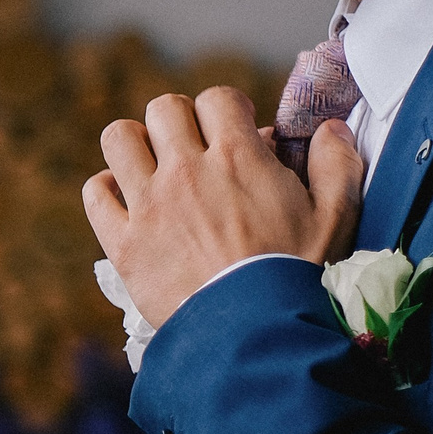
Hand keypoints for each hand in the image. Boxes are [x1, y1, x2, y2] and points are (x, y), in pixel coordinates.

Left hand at [82, 87, 363, 326]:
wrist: (256, 335)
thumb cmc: (299, 278)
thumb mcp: (336, 220)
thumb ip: (337, 166)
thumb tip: (331, 130)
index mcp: (238, 157)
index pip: (217, 98)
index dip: (227, 111)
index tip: (235, 133)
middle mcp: (186, 171)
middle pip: (163, 108)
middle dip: (180, 121)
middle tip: (194, 150)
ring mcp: (149, 205)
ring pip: (119, 137)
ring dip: (135, 146)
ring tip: (153, 168)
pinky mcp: (123, 242)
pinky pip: (95, 193)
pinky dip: (106, 191)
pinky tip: (127, 203)